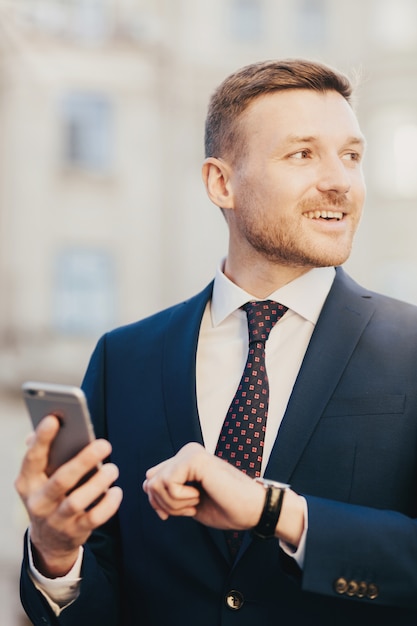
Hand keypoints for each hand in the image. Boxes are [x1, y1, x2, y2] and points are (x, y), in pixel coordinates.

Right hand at [15, 415, 122, 577]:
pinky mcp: (74, 532)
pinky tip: (116, 491)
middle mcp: (38, 502)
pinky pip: (94, 519)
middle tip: (104, 444)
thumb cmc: (49, 493)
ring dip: (98, 483)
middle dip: (84, 461)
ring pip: (77, 502)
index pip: (32, 458)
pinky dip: (108, 505)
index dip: (42, 439)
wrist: (49, 539)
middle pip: (61, 480)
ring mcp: (56, 520)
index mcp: (27, 482)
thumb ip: (44, 451)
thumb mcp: (39, 477)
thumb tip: (50, 421)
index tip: (54, 418)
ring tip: (113, 468)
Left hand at [144, 442, 264, 530]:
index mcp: (186, 460)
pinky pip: (166, 483)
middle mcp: (187, 451)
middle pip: (149, 482)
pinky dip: (179, 499)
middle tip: (190, 507)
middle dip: (164, 504)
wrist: (252, 510)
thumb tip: (147, 485)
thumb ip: (169, 491)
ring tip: (196, 502)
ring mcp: (191, 452)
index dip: (158, 501)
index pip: (151, 479)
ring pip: (155, 484)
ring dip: (174, 504)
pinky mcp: (195, 458)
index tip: (180, 512)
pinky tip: (199, 496)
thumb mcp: (189, 501)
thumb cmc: (226, 508)